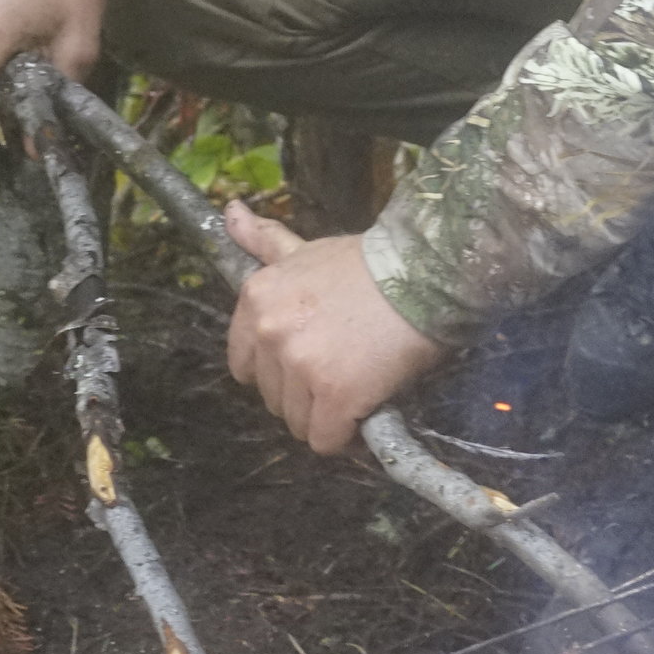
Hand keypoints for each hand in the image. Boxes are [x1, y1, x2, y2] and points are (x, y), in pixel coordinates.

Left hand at [223, 202, 445, 453]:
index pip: (243, 364)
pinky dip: (347, 438)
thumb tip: (229, 213)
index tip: (308, 363)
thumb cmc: (370, 263)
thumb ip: (265, 242)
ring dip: (325, 416)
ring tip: (358, 392)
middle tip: (341, 373)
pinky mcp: (335, 397)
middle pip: (272, 396)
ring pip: (298, 422)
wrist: (424, 276)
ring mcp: (300, 367)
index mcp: (257, 297)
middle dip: (303, 393)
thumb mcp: (308, 249)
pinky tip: (367, 415)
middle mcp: (269, 332)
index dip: (277, 370)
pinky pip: (326, 440)